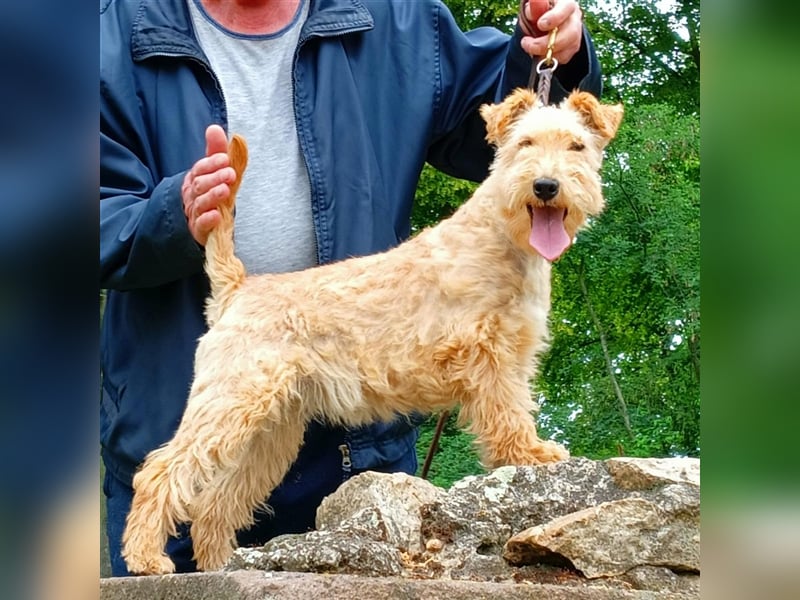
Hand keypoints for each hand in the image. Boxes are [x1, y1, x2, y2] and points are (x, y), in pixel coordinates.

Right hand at [181, 124, 236, 245]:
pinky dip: (208, 220)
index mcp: (194, 179)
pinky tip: (217, 215)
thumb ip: (216, 152)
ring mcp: (194, 213)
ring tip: (225, 190)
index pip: (199, 169)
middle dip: (214, 178)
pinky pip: (200, 225)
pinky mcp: (198, 230)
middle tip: (230, 174)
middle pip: (199, 185)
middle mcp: (192, 195)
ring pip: (200, 203)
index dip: (211, 163)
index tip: (225, 159)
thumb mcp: (215, 172)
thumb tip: (214, 128)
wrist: (200, 225)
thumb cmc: (210, 194)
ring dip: (213, 196)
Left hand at [519, 0, 582, 65]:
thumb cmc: (538, 13)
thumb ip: (533, 8)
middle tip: (528, 45)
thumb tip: (533, 4)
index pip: (566, 9)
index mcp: (565, 4)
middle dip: (548, 43)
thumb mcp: (533, 8)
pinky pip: (564, 57)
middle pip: (571, 33)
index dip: (554, 18)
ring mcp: (576, 34)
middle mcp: (575, 18)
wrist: (543, 23)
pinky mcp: (573, 48)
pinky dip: (550, 59)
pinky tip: (539, 54)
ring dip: (547, 53)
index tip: (540, 25)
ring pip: (568, 48)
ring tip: (531, 49)